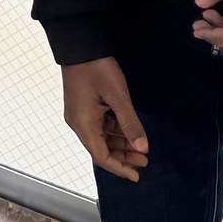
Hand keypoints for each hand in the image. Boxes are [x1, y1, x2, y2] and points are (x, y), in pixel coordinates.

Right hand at [62, 57, 149, 183]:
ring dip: (119, 144)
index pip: (101, 157)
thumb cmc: (97, 68)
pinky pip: (98, 126)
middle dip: (122, 157)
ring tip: (140, 148)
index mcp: (83, 124)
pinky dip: (113, 132)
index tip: (137, 175)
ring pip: (100, 138)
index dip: (120, 168)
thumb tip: (142, 148)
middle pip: (100, 149)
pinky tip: (127, 132)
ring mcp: (79, 115)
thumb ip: (130, 124)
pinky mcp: (82, 107)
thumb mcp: (118, 96)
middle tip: (144, 161)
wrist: (79, 45)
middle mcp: (78, 123)